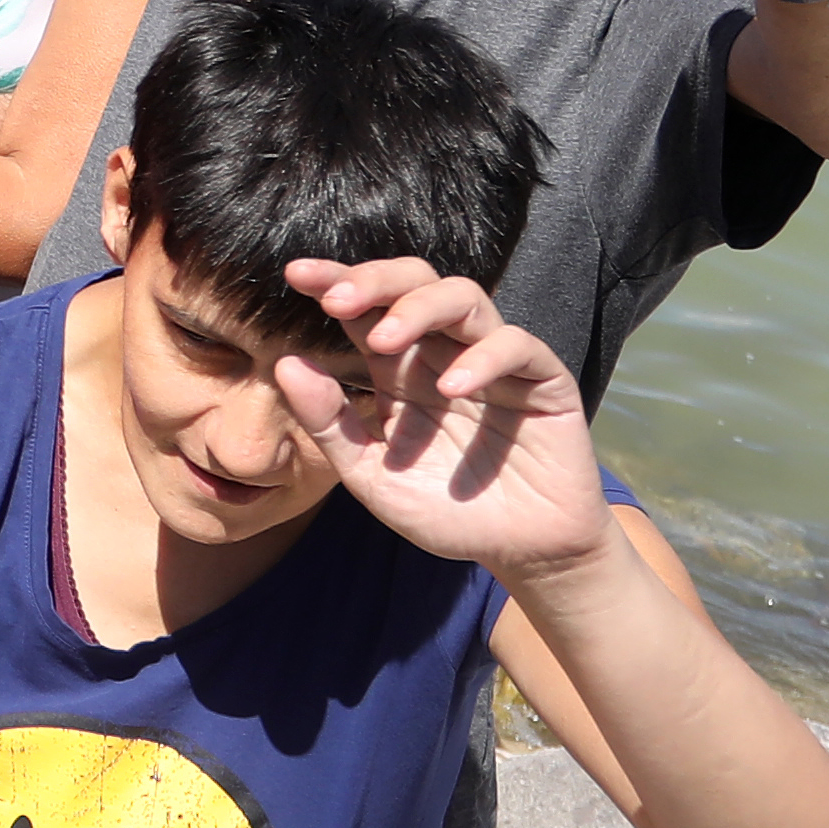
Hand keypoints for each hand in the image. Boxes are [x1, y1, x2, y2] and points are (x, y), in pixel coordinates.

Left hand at [270, 259, 615, 585]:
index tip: (295, 275)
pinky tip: (452, 388)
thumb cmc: (447, 512)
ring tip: (384, 341)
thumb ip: (331, 425)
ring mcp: (495, 362)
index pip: (367, 309)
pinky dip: (483, 358)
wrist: (521, 552)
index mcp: (400, 369)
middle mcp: (445, 353)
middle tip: (337, 300)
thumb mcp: (374, 477)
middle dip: (374, 280)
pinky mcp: (543, 380)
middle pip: (415, 282)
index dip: (335, 282)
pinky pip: (518, 346)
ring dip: (419, 308)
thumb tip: (284, 364)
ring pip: (464, 297)